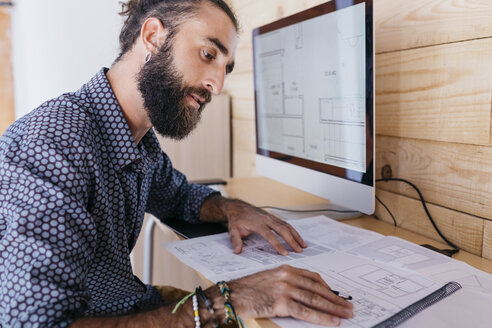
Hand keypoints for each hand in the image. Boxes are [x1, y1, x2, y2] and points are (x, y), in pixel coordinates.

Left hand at [225, 199, 306, 254]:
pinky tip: (298, 238)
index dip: (278, 245)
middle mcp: (266, 219)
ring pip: (286, 226)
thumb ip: (235, 240)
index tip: (285, 253)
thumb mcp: (232, 230)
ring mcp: (271, 217)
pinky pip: (285, 224)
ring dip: (296, 235)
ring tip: (303, 246)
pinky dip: (293, 231)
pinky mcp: (273, 217)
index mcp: (257, 223)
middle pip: (282, 230)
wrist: (238, 207)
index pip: (270, 235)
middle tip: (299, 250)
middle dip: (292, 240)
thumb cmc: (237, 219)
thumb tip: (238, 250)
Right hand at [228, 265, 353, 325]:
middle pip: (318, 289)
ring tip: (346, 314)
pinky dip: (321, 317)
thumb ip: (287, 283)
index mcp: (286, 269)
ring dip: (334, 308)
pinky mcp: (282, 302)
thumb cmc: (248, 290)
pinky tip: (332, 321)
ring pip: (315, 300)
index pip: (313, 277)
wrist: (232, 295)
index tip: (336, 294)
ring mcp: (285, 289)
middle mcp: (288, 276)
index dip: (327, 287)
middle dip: (335, 299)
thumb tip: (304, 295)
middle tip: (348, 306)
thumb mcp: (270, 279)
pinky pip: (306, 312)